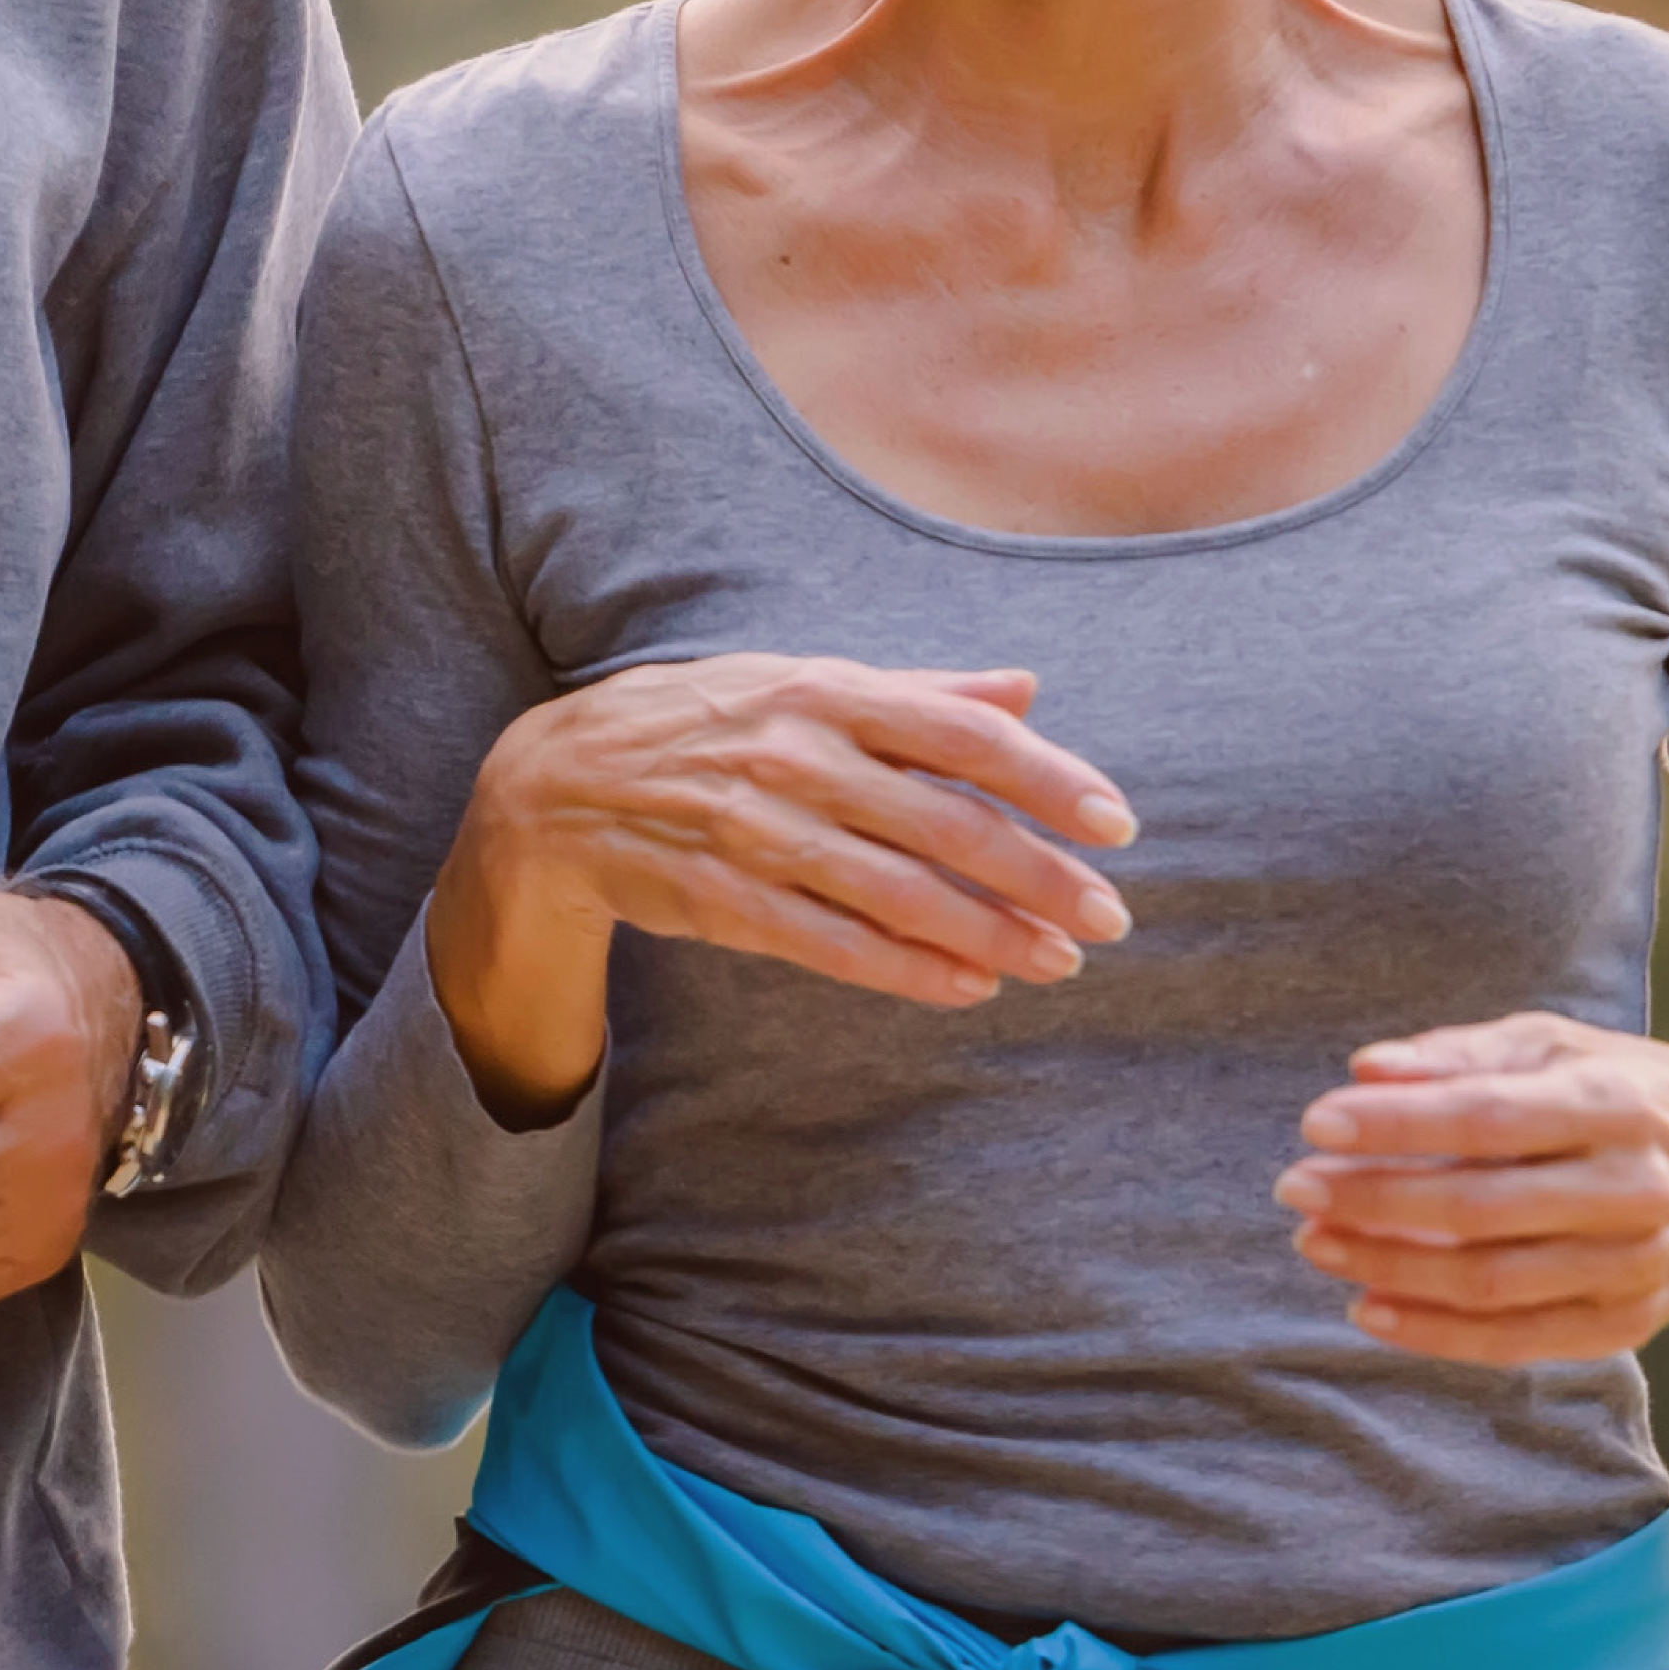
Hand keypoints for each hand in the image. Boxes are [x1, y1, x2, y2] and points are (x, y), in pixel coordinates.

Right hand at [422, 658, 1134, 1120]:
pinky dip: (906, 968)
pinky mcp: (722, 898)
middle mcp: (796, 756)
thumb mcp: (802, 683)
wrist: (554, 786)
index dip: (1045, 778)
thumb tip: (1025, 690)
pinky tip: (970, 985)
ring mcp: (755, 830)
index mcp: (824, 690)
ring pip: (895, 890)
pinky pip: (830, 942)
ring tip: (1057, 959)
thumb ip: (918, 693)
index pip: (959, 735)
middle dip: (1036, 873)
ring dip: (987, 930)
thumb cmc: (702, 724)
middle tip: (1110, 914)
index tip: (1114, 822)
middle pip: (941, 821)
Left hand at [1275, 1017, 1668, 1370]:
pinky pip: (1517, 1340)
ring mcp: (1633, 1267)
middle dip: (1375, 1200)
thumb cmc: (1633, 1096)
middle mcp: (1633, 1190)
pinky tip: (1371, 1308)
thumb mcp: (1564, 1047)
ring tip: (1318, 1243)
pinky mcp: (1624, 1324)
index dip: (1399, 1126)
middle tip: (1299, 1187)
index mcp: (1618, 1103)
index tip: (1318, 1123)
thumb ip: (1464, 1055)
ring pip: (1491, 1282)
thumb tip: (1367, 1072)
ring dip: (1390, 1268)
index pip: (1491, 1118)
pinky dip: (1436, 1334)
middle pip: (1482, 1209)